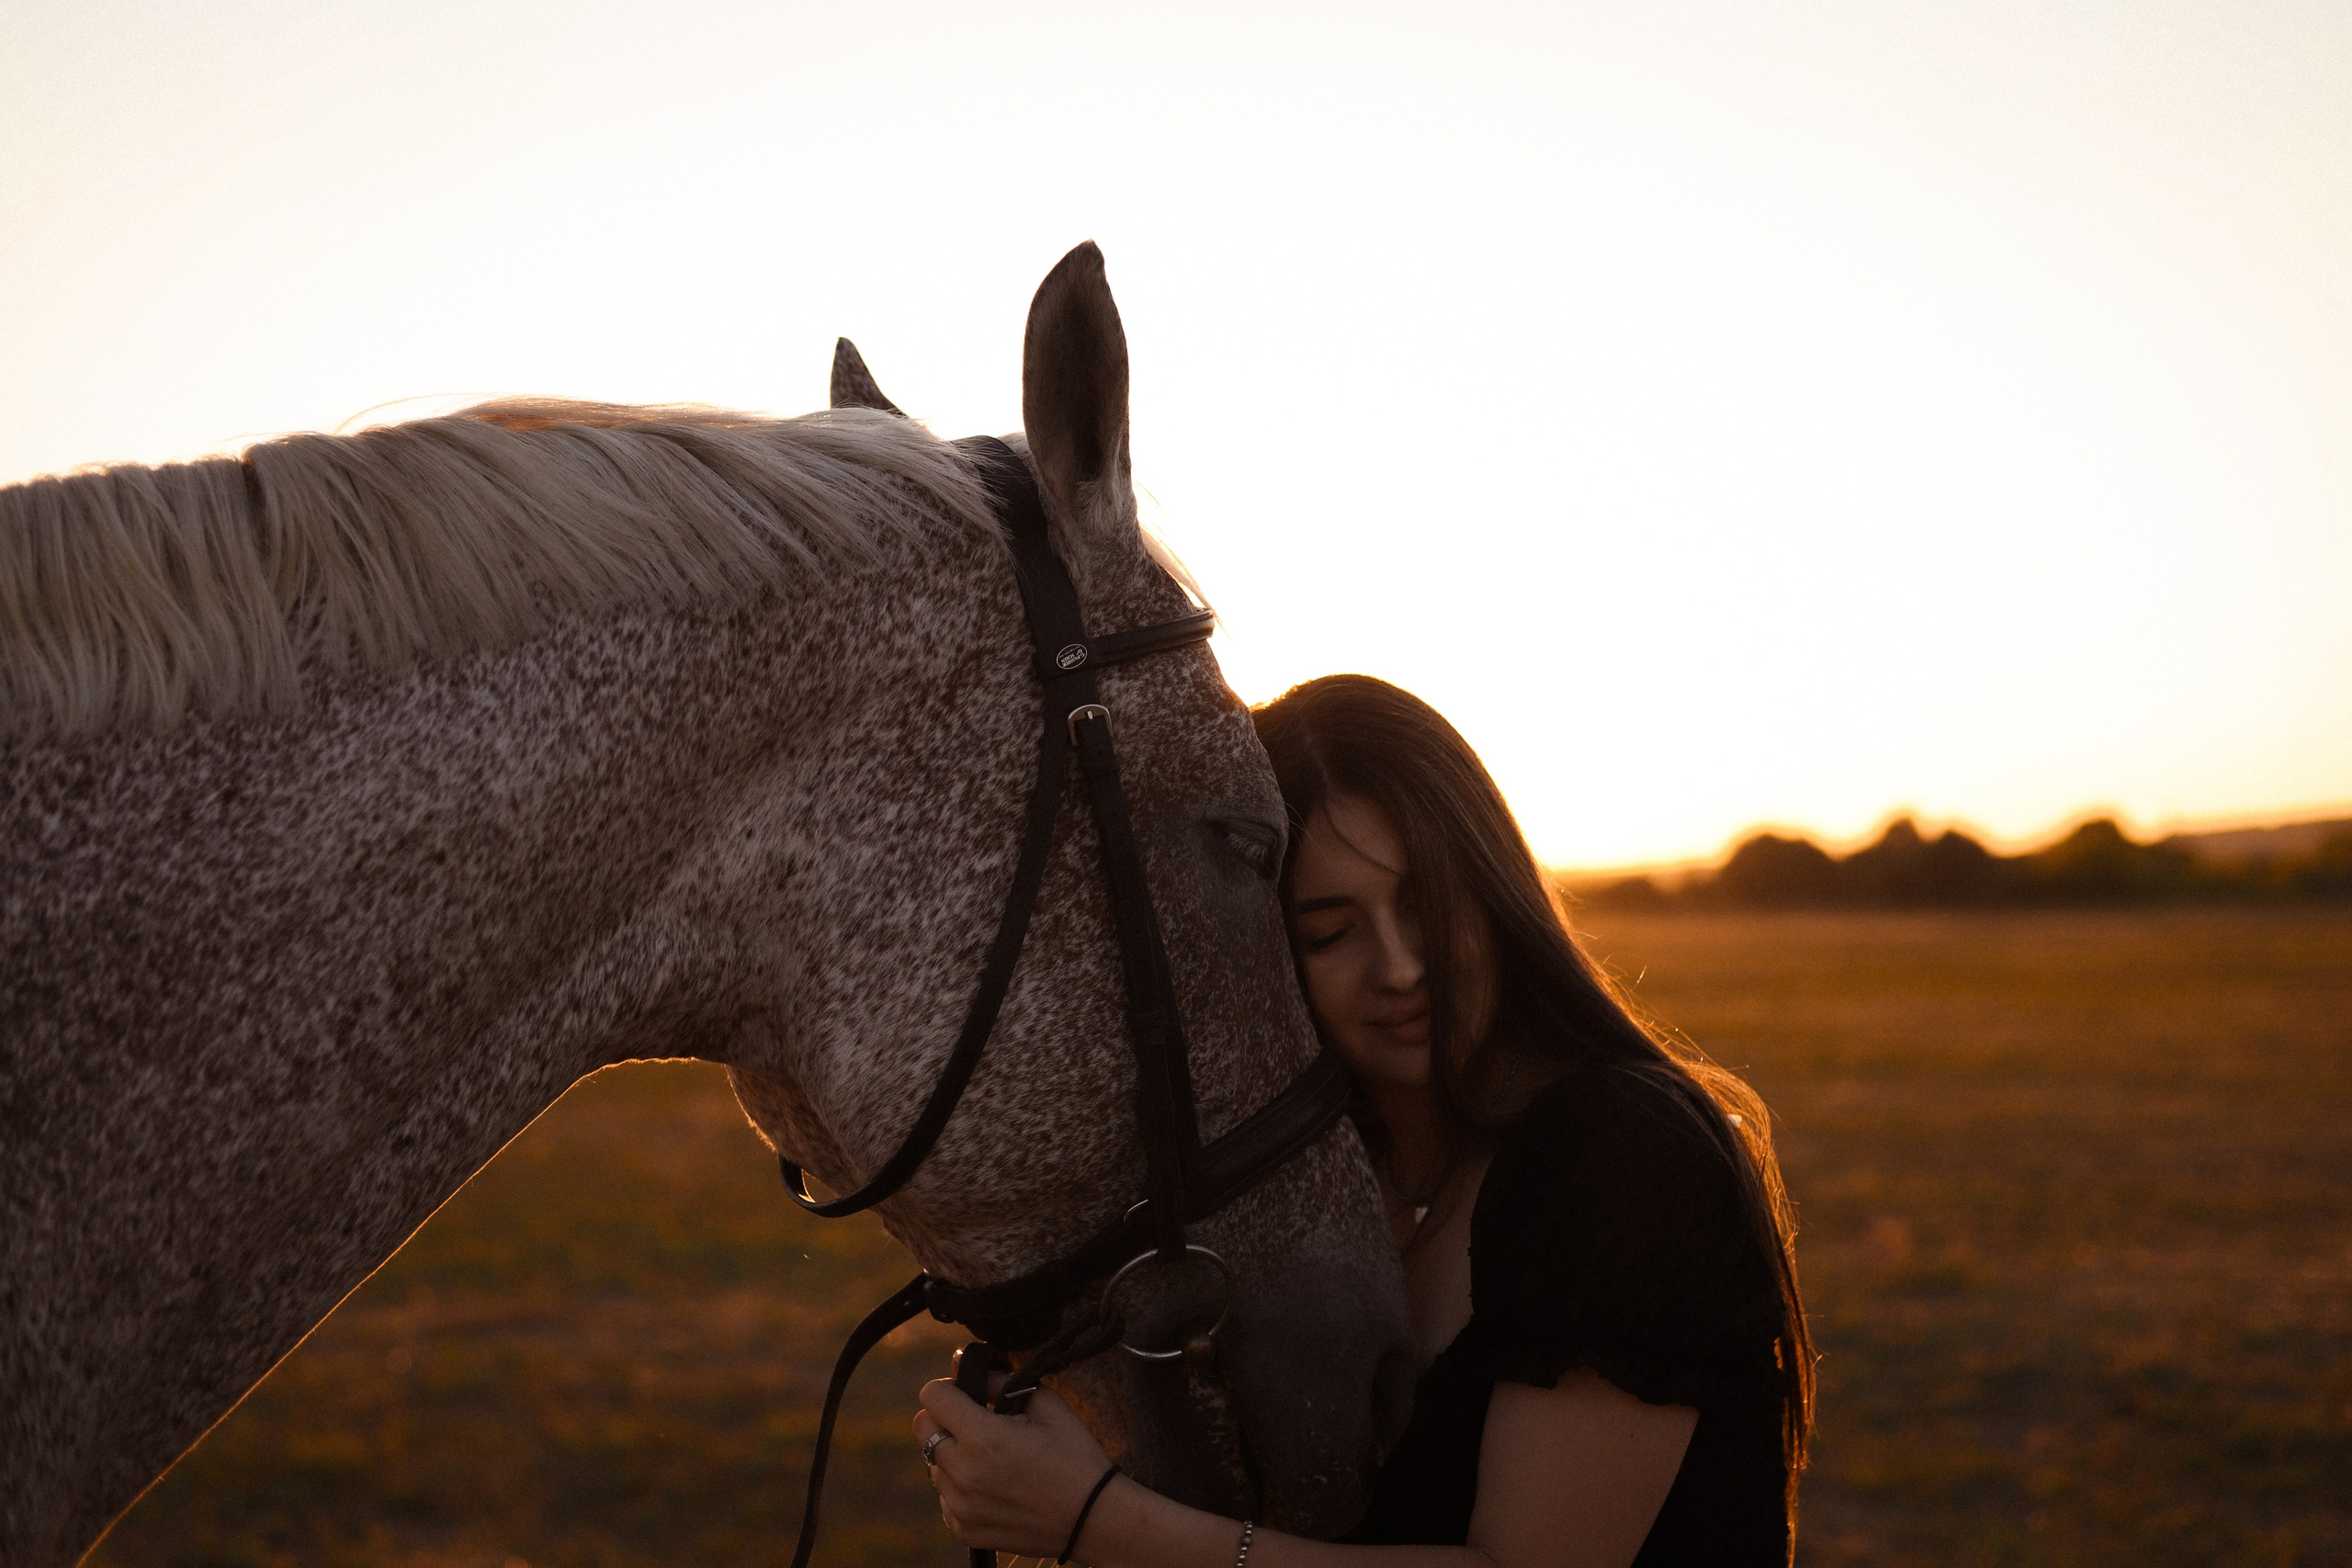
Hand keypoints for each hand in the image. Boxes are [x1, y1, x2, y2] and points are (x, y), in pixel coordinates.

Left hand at [915, 1379, 1120, 1556]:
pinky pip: (944, 1497)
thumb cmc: (1075, 1456)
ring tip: (992, 1458)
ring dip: (954, 1454)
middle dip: (944, 1417)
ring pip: (934, 1463)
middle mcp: (964, 1473)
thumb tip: (960, 1363)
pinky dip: (960, 1487)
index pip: (932, 1396)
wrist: (1093, 1517)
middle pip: (923, 1428)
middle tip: (976, 1422)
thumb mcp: (1046, 1404)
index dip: (949, 1387)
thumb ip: (997, 1381)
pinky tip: (994, 1484)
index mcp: (983, 1437)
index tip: (968, 1394)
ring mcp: (961, 1506)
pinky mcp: (965, 1529)